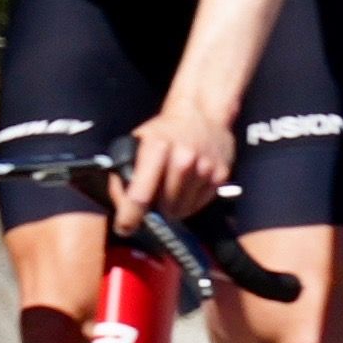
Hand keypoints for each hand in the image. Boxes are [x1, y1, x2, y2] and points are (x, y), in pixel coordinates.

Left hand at [120, 93, 236, 236]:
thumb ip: (124, 171)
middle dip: (154, 210)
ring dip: (171, 208)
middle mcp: (184, 158)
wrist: (202, 114)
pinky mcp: (220, 176)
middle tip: (151, 200)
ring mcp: (204, 168)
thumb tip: (121, 205)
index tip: (124, 228)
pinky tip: (185, 186)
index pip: (141, 193)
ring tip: (169, 191)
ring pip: (181, 210)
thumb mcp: (137, 142)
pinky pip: (198, 206)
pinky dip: (188, 203)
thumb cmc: (164, 131)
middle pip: (163, 207)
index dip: (130, 216)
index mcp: (157, 147)